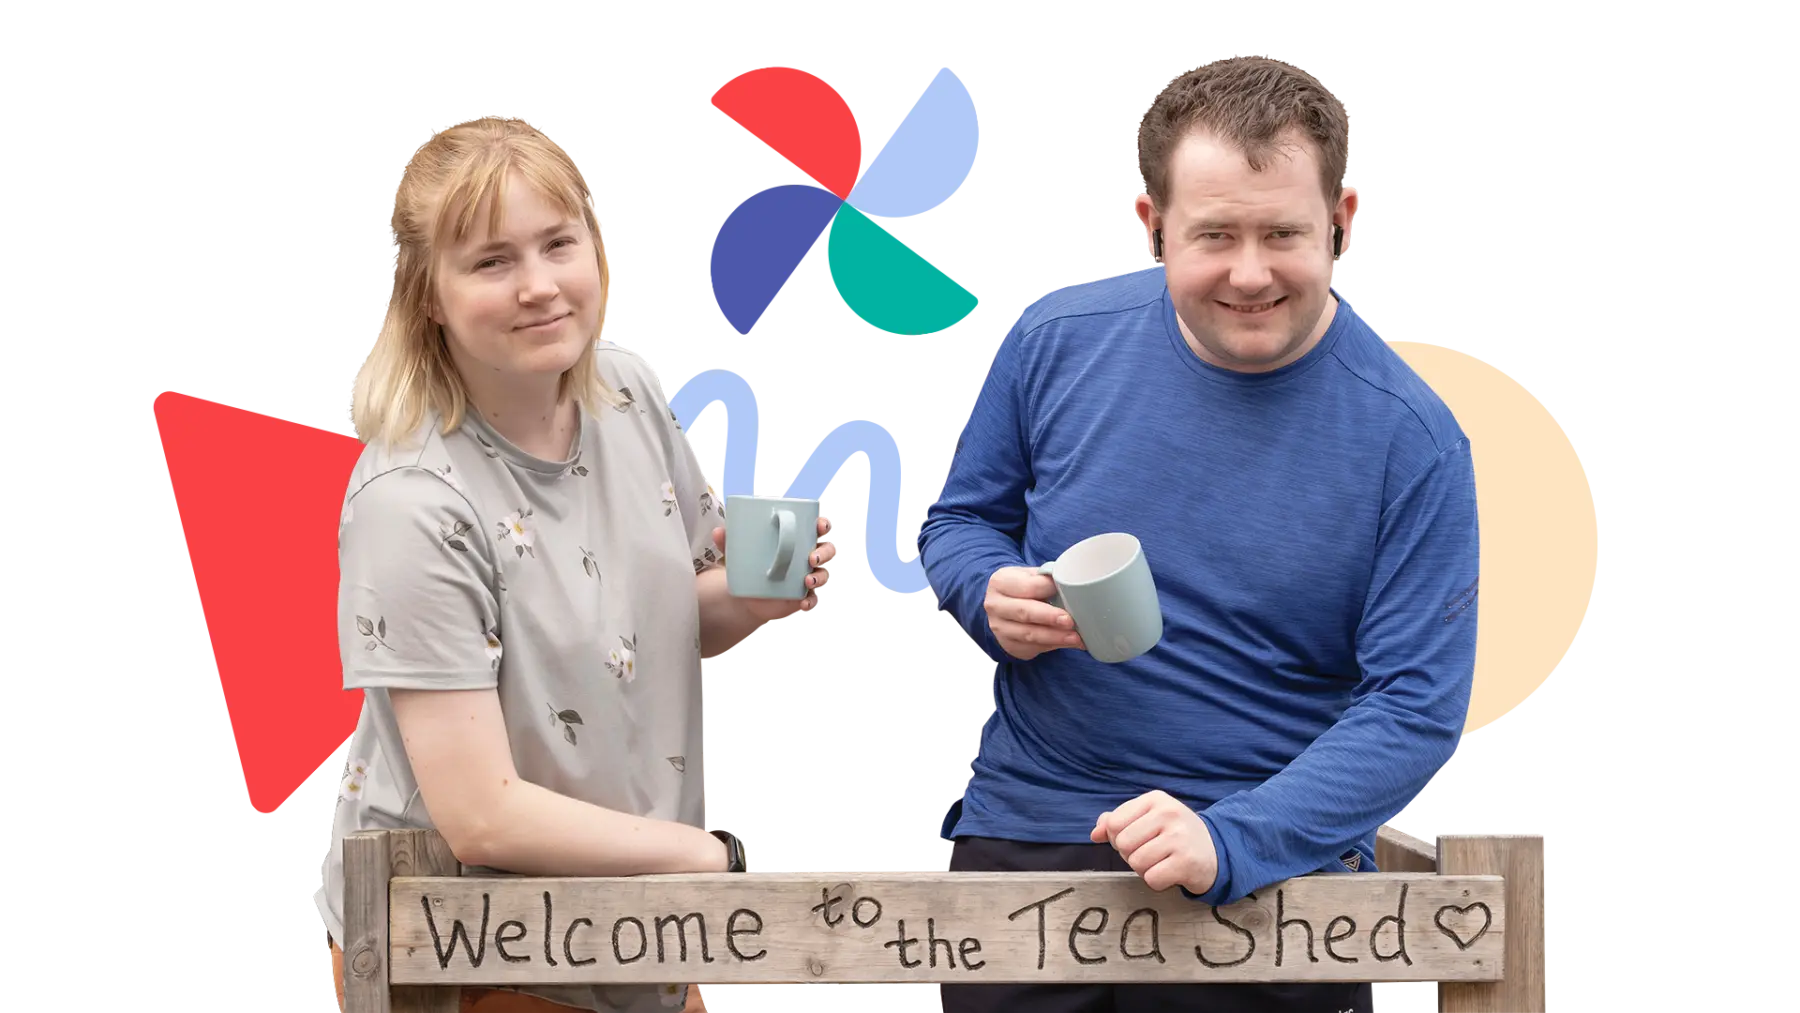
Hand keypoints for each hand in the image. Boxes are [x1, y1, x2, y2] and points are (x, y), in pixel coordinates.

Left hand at [711, 513, 835, 622]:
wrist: (745, 596)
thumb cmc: (749, 566)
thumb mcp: (739, 552)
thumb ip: (729, 542)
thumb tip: (719, 531)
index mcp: (797, 540)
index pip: (816, 528)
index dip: (822, 524)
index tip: (819, 525)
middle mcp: (806, 558)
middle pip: (827, 551)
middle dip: (825, 552)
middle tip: (811, 557)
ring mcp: (806, 578)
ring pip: (823, 575)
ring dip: (819, 577)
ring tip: (807, 581)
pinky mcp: (801, 598)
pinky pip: (812, 600)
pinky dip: (809, 601)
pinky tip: (802, 602)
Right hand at [984, 566, 1084, 660]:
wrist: (1003, 606)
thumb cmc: (1022, 587)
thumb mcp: (1029, 576)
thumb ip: (1045, 578)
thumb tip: (1071, 584)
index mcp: (1000, 582)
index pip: (1027, 586)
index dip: (1048, 589)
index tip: (1068, 591)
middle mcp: (995, 606)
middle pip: (1024, 612)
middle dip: (1049, 618)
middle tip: (1069, 621)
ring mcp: (1000, 628)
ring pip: (1029, 634)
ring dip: (1055, 637)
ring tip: (1076, 637)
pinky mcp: (1009, 645)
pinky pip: (1033, 648)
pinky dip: (1054, 646)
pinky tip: (1069, 642)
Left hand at [1090, 790, 1218, 894]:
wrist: (1216, 852)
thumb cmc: (1174, 835)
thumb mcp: (1148, 819)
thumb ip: (1117, 822)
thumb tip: (1095, 834)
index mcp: (1155, 799)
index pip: (1114, 823)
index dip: (1119, 838)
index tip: (1138, 839)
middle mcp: (1168, 813)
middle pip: (1123, 844)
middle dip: (1131, 855)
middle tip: (1152, 853)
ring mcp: (1179, 837)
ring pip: (1136, 863)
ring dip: (1145, 869)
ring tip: (1162, 862)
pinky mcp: (1187, 862)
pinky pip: (1151, 879)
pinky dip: (1158, 881)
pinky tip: (1171, 872)